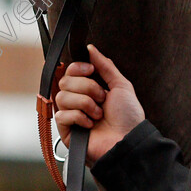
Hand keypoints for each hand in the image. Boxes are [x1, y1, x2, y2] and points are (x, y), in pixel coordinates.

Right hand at [54, 44, 144, 166]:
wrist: (129, 141)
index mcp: (88, 89)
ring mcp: (70, 115)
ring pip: (62, 96)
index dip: (78, 68)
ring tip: (98, 114)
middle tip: (101, 98)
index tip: (91, 71)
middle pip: (65, 81)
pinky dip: (79, 118)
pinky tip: (90, 124)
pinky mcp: (66, 130)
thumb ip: (105, 65)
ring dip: (85, 103)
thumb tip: (91, 49)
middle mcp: (77, 100)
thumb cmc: (128, 117)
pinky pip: (62, 114)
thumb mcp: (120, 85)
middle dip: (87, 88)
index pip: (70, 70)